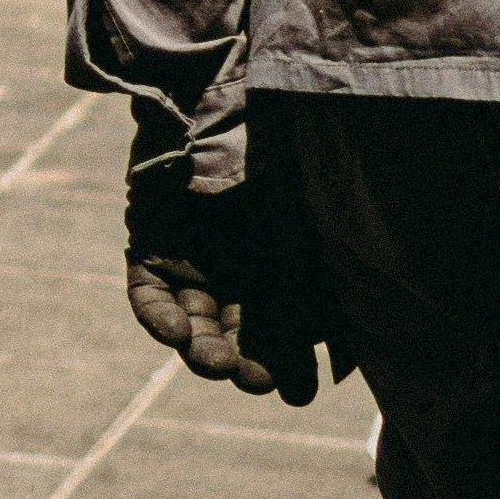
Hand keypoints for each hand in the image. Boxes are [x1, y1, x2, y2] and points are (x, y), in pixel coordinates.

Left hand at [123, 131, 347, 406]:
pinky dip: (160, 319)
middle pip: (236, 342)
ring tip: (214, 362)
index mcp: (277, 281)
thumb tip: (351, 348)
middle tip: (254, 380)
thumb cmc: (276, 162)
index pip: (282, 340)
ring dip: (202, 349)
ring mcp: (190, 270)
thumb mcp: (305, 226)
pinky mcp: (148, 254)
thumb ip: (318, 282)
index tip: (301, 393)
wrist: (221, 105)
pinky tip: (177, 334)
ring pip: (193, 327)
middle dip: (245, 366)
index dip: (290, 369)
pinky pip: (148, 298)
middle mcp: (234, 283)